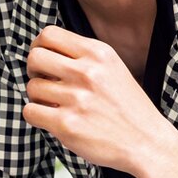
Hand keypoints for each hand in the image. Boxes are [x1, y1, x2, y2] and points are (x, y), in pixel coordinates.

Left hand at [23, 25, 166, 172]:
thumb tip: (44, 50)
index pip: (50, 34)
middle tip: (45, 82)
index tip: (44, 61)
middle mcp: (87, 72)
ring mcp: (76, 98)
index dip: (39, 46)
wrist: (147, 143)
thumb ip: (83, 57)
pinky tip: (52, 119)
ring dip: (38, 97)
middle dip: (34, 70)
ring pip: (32, 87)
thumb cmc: (128, 107)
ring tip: (55, 105)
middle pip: (35, 57)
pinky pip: (30, 112)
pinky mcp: (67, 124)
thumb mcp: (113, 68)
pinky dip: (37, 116)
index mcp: (98, 53)